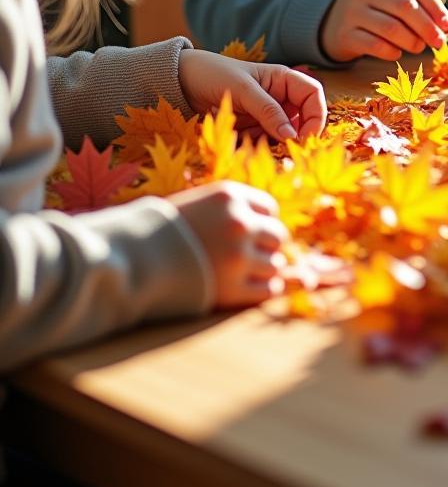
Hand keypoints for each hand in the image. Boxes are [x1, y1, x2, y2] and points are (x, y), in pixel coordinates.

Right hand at [170, 181, 291, 307]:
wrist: (130, 263)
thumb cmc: (163, 234)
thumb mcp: (198, 206)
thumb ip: (232, 211)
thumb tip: (271, 226)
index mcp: (229, 196)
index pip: (269, 209)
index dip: (259, 223)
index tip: (244, 234)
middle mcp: (239, 223)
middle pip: (277, 236)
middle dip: (265, 246)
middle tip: (245, 256)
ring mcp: (237, 257)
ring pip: (275, 265)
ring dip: (263, 270)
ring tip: (239, 273)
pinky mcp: (233, 289)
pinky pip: (269, 290)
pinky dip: (262, 291)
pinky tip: (244, 288)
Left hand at [178, 49, 326, 142]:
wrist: (182, 81)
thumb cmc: (215, 74)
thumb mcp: (243, 90)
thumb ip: (268, 111)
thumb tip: (292, 136)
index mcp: (283, 79)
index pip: (312, 94)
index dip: (315, 114)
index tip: (305, 136)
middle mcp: (279, 96)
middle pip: (303, 117)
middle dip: (298, 133)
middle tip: (287, 149)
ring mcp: (266, 113)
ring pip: (285, 133)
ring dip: (276, 141)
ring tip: (255, 140)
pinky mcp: (253, 127)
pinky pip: (265, 140)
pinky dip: (260, 145)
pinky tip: (244, 142)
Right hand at [319, 0, 447, 62]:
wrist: (332, 22)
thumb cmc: (374, 11)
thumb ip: (419, 6)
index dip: (436, 6)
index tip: (447, 24)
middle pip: (405, 7)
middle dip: (427, 27)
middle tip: (439, 42)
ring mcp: (353, 12)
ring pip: (391, 28)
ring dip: (412, 41)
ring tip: (418, 47)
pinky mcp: (345, 34)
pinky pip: (376, 45)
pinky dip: (392, 52)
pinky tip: (397, 53)